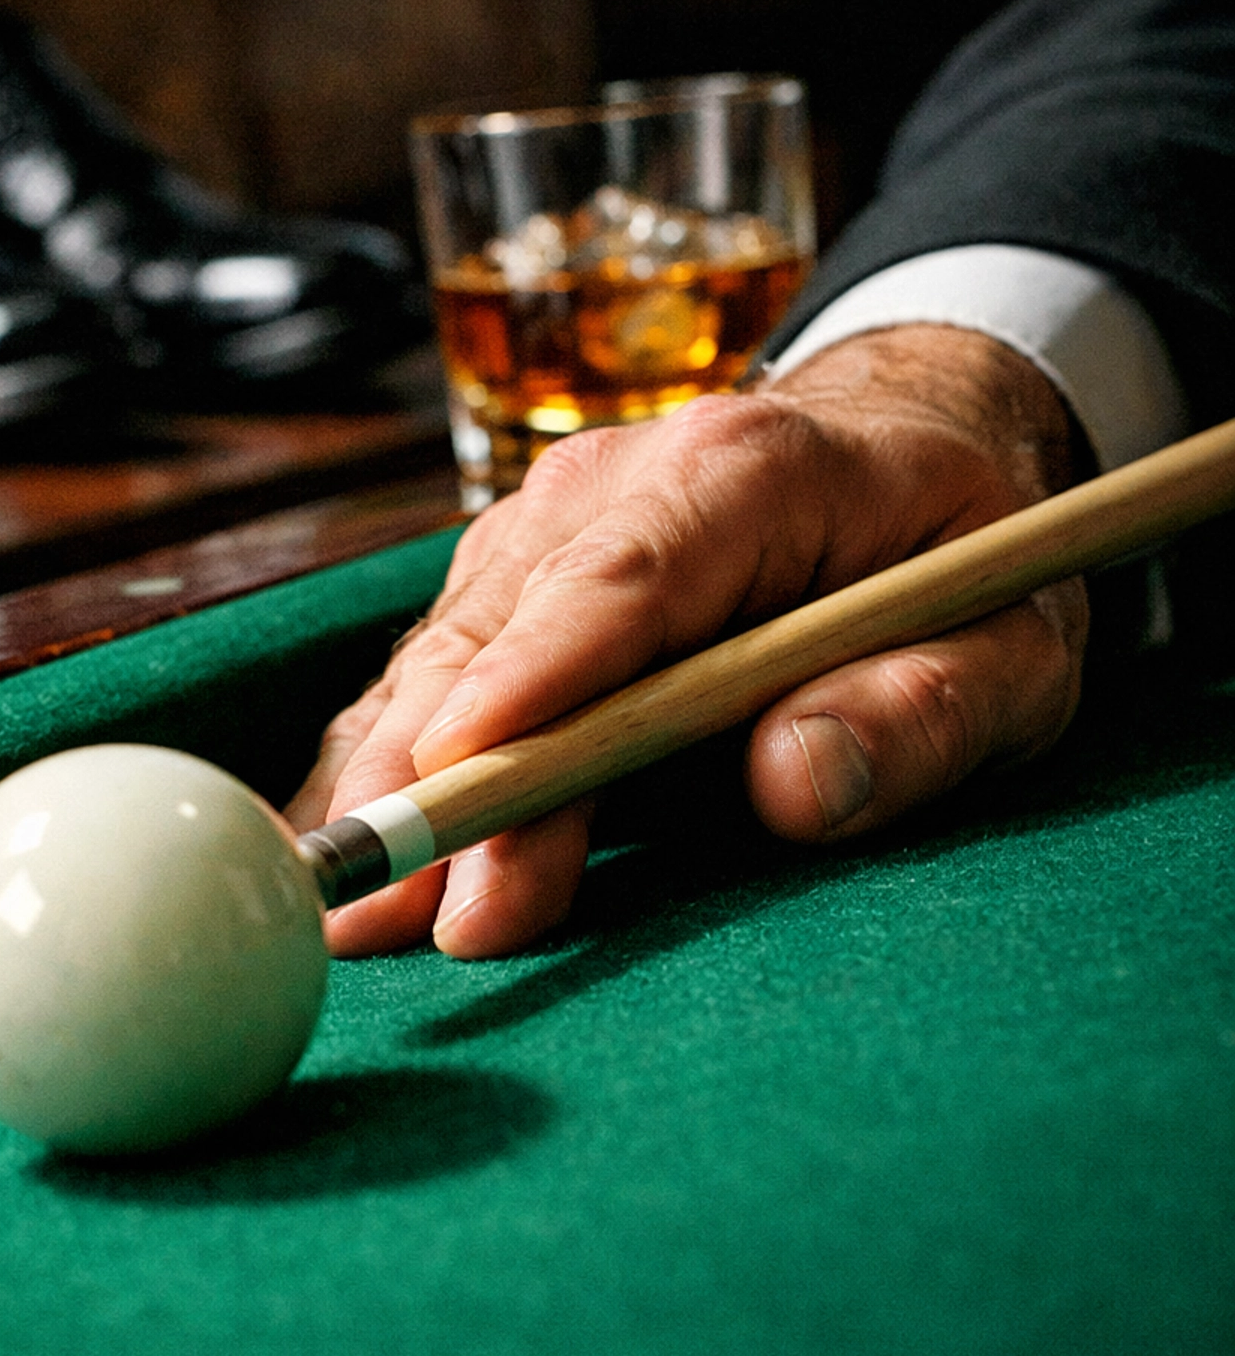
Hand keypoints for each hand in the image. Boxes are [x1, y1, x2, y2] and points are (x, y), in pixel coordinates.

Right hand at [287, 327, 1088, 957]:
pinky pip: (433, 669)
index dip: (536, 682)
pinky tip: (339, 834)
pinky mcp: (518, 579)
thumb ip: (924, 711)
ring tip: (349, 906)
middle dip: (437, 776)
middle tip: (392, 909)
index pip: (624, 578)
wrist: (913, 446)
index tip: (463, 780)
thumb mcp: (1015, 645)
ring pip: (444, 655)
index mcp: (751, 470)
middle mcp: (621, 479)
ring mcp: (551, 525)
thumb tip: (794, 785)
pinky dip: (386, 753)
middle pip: (503, 634)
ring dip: (393, 781)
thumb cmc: (960, 556)